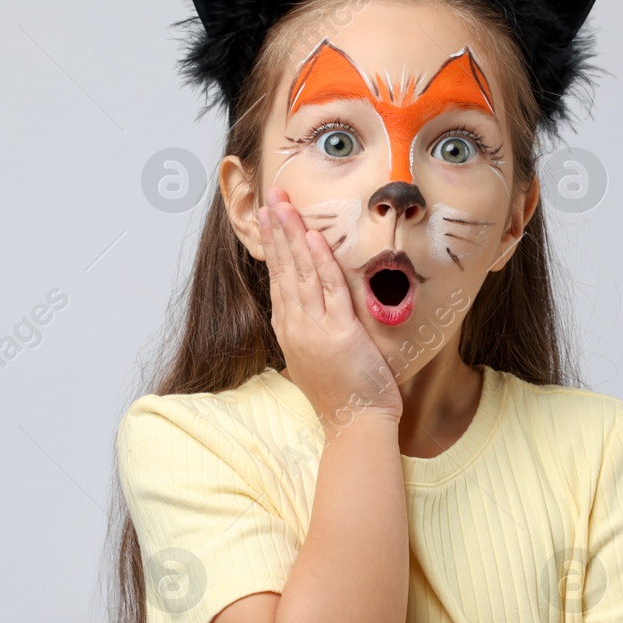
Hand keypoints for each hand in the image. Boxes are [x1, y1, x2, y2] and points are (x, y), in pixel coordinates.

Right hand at [259, 187, 402, 425]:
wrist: (354, 425)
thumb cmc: (343, 396)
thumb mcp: (319, 358)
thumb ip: (313, 331)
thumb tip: (317, 311)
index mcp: (290, 330)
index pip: (278, 278)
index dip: (273, 246)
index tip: (268, 219)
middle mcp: (296, 325)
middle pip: (283, 268)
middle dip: (276, 230)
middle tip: (270, 197)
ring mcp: (314, 328)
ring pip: (299, 272)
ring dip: (291, 235)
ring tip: (283, 204)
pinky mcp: (338, 333)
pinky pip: (328, 289)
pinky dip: (320, 261)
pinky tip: (313, 237)